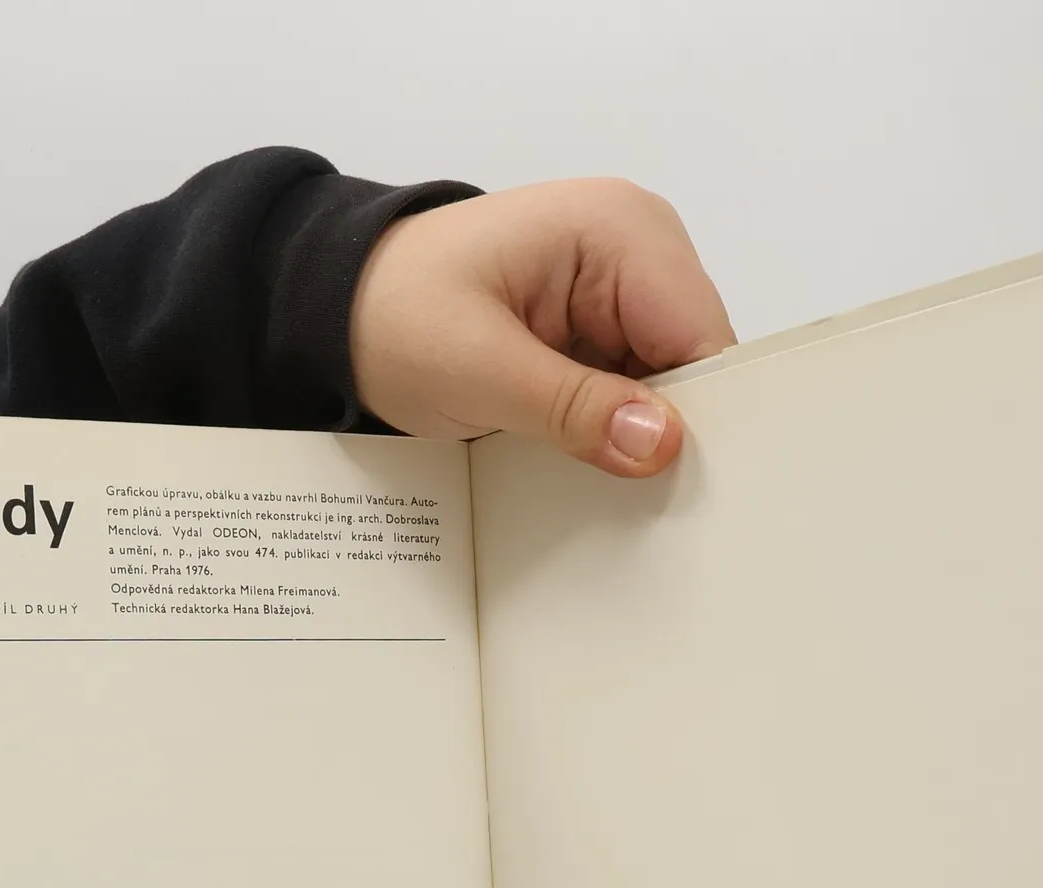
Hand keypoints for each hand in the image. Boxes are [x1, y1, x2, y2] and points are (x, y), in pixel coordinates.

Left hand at [349, 178, 735, 478]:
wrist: (337, 308)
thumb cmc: (394, 312)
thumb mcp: (478, 369)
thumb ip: (572, 408)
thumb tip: (661, 443)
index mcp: (620, 230)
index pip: (704, 337)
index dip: (705, 417)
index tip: (683, 486)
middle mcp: (637, 252)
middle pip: (696, 366)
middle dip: (670, 434)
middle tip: (637, 502)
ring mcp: (619, 295)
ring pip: (668, 391)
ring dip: (637, 441)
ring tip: (598, 482)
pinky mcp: (597, 334)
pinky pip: (630, 397)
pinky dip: (612, 436)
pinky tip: (585, 466)